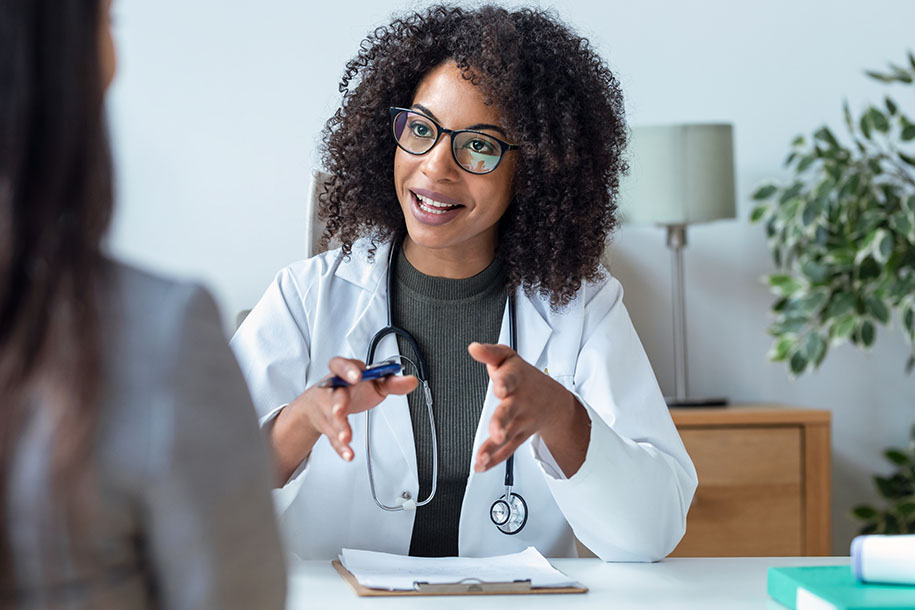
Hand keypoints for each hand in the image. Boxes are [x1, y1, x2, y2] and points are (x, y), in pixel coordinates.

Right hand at [304, 357, 417, 460]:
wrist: (323, 403)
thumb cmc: (351, 389)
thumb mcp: (373, 382)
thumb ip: (392, 382)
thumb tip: (411, 381)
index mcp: (344, 373)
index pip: (341, 365)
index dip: (347, 370)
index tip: (357, 376)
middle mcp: (333, 390)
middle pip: (334, 395)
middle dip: (337, 404)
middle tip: (339, 410)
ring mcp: (328, 409)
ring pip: (332, 418)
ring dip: (340, 428)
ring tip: (346, 438)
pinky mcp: (328, 427)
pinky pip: (333, 438)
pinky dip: (341, 447)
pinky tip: (348, 453)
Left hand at [468, 342, 589, 476]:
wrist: (554, 402)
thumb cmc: (525, 378)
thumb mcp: (508, 358)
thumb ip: (490, 353)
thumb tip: (473, 348)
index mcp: (516, 380)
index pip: (510, 379)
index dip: (504, 383)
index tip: (499, 388)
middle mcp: (519, 403)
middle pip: (509, 413)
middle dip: (501, 422)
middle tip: (496, 432)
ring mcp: (520, 422)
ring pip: (507, 436)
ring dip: (494, 448)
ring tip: (481, 457)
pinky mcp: (517, 437)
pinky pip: (506, 450)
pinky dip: (494, 459)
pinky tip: (481, 465)